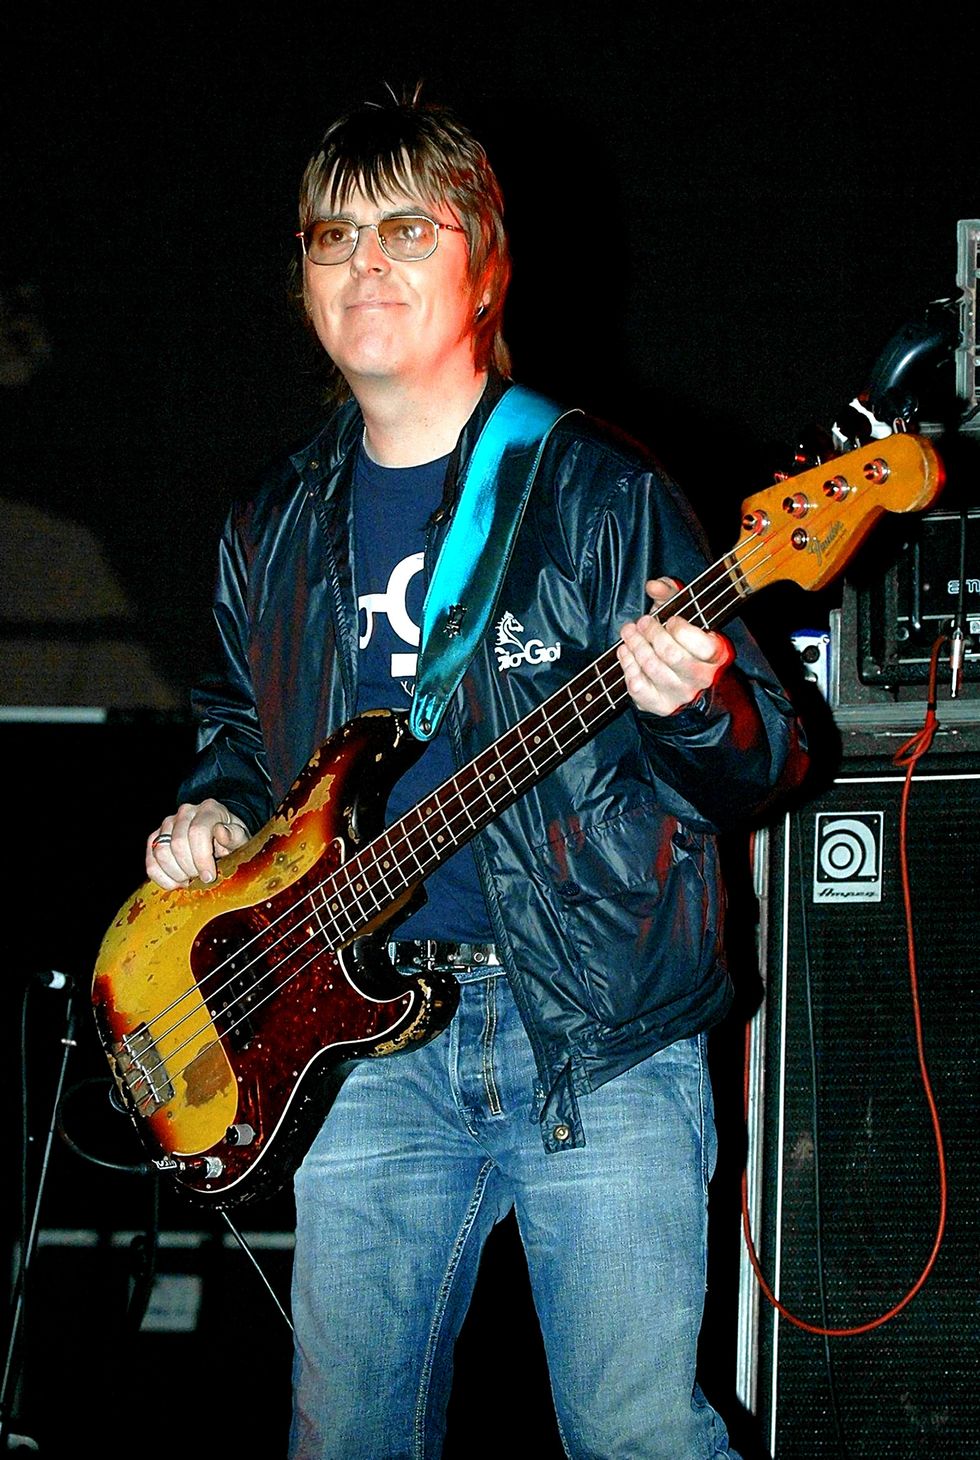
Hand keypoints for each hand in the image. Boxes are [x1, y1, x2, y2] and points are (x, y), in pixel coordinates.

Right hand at [145, 798, 248, 889]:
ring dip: (176, 874)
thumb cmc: (232, 839)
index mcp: (209, 809)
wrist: (220, 836)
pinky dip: (162, 878)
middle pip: (177, 844)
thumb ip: (235, 836)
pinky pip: (150, 862)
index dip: (202, 859)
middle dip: (190, 868)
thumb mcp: (240, 838)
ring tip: (191, 879)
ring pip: (160, 853)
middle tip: (201, 878)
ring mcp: (167, 824)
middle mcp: (185, 812)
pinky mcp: (155, 838)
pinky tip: (177, 882)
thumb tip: (221, 831)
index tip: (210, 877)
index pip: (197, 832)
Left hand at [617, 576, 732, 716]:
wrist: (685, 684)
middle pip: (672, 655)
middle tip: (641, 622)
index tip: (670, 620)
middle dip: (651, 634)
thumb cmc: (684, 642)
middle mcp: (702, 678)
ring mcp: (681, 694)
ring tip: (628, 632)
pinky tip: (624, 652)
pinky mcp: (661, 705)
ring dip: (636, 646)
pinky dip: (627, 666)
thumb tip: (653, 586)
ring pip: (653, 669)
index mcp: (716, 655)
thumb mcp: (682, 613)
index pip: (703, 645)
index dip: (682, 630)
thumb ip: (671, 593)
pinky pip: (639, 687)